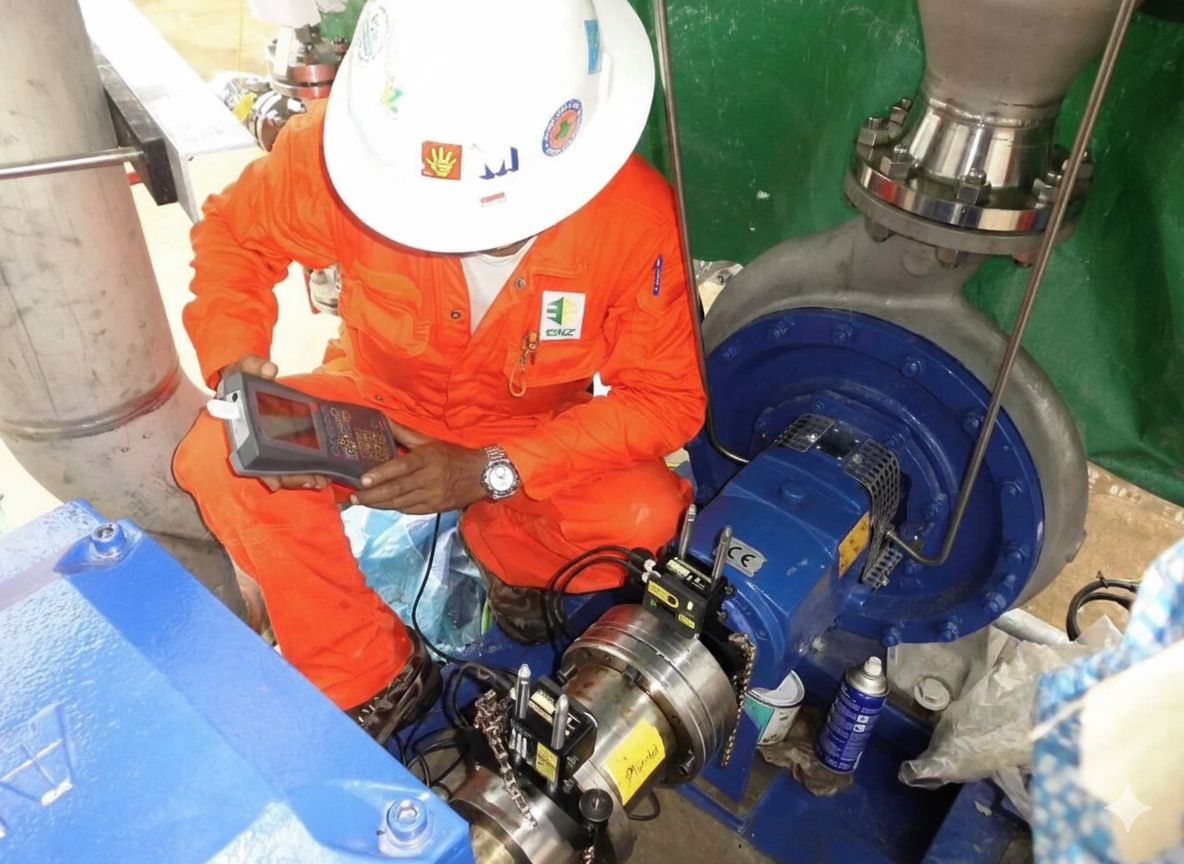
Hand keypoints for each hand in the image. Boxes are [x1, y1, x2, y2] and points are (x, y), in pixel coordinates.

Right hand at [220, 354, 330, 492]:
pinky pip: (295, 459)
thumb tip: (270, 370)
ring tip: (321, 481)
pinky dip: (307, 468)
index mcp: (245, 430)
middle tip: (313, 481)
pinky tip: (322, 474)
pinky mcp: (285, 440)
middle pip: (273, 468)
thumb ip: (254, 366)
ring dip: (302, 478)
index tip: (274, 483)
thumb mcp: (245, 367)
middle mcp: (256, 441)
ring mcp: (271, 443)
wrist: (248, 376)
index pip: (252, 458)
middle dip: (292, 478)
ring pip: (285, 468)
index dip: (263, 473)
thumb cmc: (243, 375)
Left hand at [350, 421, 487, 513]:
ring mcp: (434, 496)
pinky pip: (411, 511)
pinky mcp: (436, 508)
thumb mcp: (431, 441)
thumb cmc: (453, 455)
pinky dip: (395, 508)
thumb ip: (404, 433)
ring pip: (401, 503)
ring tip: (361, 503)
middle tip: (354, 497)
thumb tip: (381, 419)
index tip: (363, 480)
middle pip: (397, 489)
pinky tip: (383, 506)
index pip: (401, 467)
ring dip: (379, 505)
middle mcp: (431, 478)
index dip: (381, 475)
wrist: (482, 475)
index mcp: (428, 458)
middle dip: (373, 496)